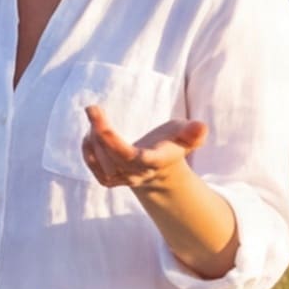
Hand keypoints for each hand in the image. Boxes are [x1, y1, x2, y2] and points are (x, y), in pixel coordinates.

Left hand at [80, 104, 207, 194]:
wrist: (161, 171)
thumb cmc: (172, 144)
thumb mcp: (186, 135)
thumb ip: (193, 132)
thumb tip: (201, 127)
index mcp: (156, 161)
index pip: (138, 158)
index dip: (120, 146)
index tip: (104, 128)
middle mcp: (138, 173)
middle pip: (116, 156)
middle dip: (101, 131)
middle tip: (93, 108)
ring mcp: (123, 179)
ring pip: (103, 162)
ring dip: (94, 138)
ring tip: (95, 116)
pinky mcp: (110, 180)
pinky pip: (95, 168)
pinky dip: (88, 150)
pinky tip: (90, 134)